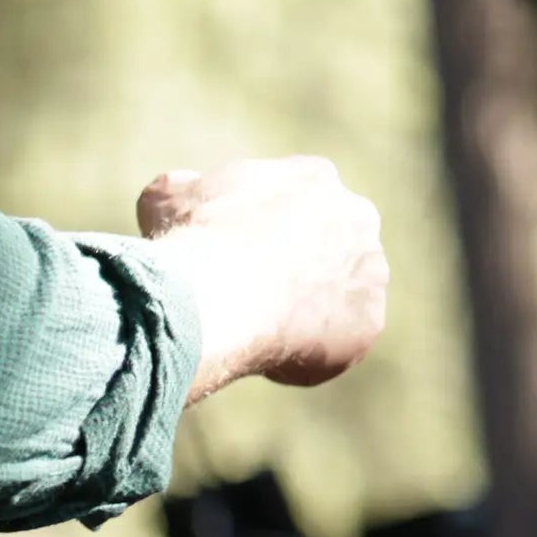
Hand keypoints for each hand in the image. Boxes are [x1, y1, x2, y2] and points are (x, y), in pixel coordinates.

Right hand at [138, 158, 389, 400]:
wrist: (216, 294)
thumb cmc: (192, 243)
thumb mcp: (167, 199)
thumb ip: (184, 191)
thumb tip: (178, 192)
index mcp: (312, 179)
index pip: (294, 206)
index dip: (259, 234)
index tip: (230, 257)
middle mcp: (356, 216)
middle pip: (326, 249)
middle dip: (294, 271)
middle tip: (247, 299)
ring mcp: (370, 271)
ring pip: (336, 299)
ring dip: (304, 315)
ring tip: (253, 333)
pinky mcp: (368, 323)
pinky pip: (338, 345)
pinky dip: (306, 356)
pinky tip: (265, 357)